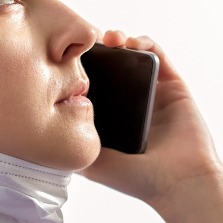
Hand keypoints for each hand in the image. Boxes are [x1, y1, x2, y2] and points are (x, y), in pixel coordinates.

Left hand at [79, 31, 222, 212]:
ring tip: (108, 40)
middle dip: (98, 49)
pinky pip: (158, 56)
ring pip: (133, 56)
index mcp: (113, 118)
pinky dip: (144, 43)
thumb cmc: (140, 179)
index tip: (66, 57)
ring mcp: (152, 93)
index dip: (80, 67)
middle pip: (111, 65)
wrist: (180, 182)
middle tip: (85, 43)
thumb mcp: (94, 164)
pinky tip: (131, 44)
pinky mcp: (173, 86)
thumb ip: (73, 145)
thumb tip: (43, 126)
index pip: (93, 83)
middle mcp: (131, 104)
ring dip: (120, 41)